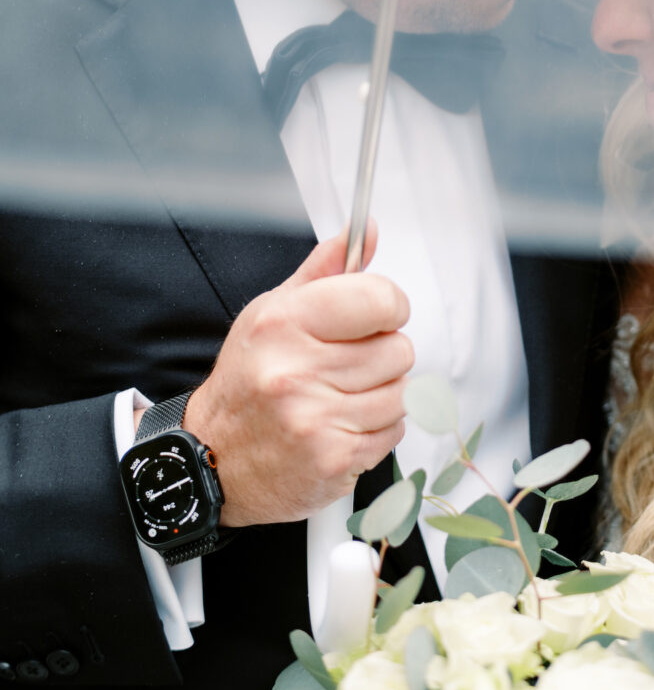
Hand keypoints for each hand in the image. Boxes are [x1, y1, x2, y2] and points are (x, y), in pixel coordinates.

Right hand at [184, 222, 412, 526]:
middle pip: (399, 349)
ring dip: (383, 393)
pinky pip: (395, 431)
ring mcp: (314, 419)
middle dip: (382, 354)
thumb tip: (368, 231)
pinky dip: (379, 428)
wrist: (215, 457)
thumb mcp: (273, 311)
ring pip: (402, 392)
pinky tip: (344, 423)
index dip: (388, 306)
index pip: (380, 299)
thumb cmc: (248, 380)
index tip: (376, 315)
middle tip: (348, 363)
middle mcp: (296, 371)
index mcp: (284, 323)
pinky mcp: (333, 459)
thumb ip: (326, 269)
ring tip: (344, 395)